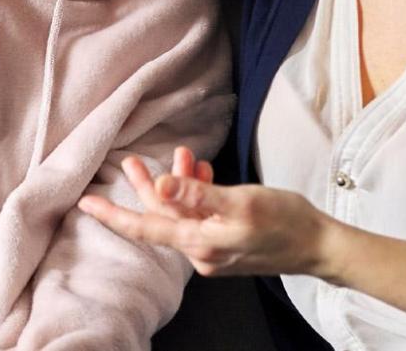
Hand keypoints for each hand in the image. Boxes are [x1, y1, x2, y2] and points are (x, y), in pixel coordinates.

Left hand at [78, 147, 343, 279]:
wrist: (320, 246)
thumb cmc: (286, 221)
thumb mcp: (240, 201)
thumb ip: (198, 195)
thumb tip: (161, 186)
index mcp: (200, 243)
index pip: (145, 228)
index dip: (113, 214)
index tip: (85, 203)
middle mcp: (201, 252)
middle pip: (161, 218)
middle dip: (147, 187)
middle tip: (133, 159)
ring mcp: (214, 251)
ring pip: (183, 214)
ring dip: (178, 184)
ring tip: (183, 154)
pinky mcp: (226, 245)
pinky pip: (200, 218)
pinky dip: (198, 195)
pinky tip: (203, 173)